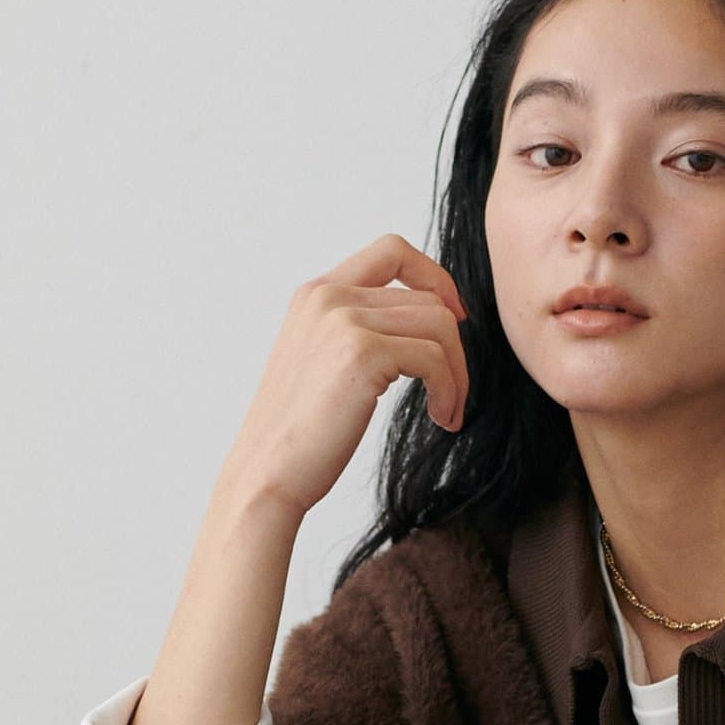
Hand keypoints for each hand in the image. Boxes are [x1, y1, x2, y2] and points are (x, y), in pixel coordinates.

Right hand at [220, 231, 470, 521]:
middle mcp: (328, 296)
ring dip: (457, 373)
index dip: (435, 278)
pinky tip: (441, 419)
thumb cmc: (300, 435)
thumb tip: (423, 324)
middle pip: (427, 296)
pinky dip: (450, 390)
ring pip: (440, 324)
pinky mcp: (362, 353)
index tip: (456, 318)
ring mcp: (343, 320)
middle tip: (453, 392)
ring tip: (447, 411)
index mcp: (316, 293)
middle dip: (454, 348)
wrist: (268, 474)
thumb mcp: (323, 363)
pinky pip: (435, 358)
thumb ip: (358, 331)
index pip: (392, 251)